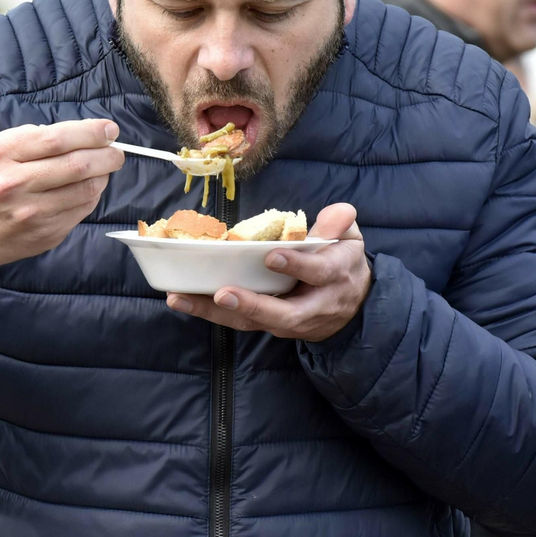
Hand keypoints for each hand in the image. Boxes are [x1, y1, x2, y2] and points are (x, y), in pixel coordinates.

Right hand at [0, 119, 123, 292]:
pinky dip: (93, 195)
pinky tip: (88, 187)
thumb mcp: (0, 149)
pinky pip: (83, 210)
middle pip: (77, 165)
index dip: (91, 132)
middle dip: (107, 155)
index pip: (58, 138)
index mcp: (4, 155)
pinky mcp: (46, 234)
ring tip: (104, 168)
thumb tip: (87, 132)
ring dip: (103, 176)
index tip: (110, 130)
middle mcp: (16, 184)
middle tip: (116, 152)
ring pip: (87, 190)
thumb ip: (38, 137)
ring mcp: (32, 213)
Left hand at [164, 203, 370, 341]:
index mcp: (335, 277)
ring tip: (182, 298)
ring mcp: (290, 321)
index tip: (273, 256)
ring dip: (216, 313)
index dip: (297, 265)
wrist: (353, 307)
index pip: (318, 273)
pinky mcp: (269, 325)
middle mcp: (313, 306)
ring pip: (254, 322)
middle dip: (253, 305)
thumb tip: (340, 211)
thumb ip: (340, 224)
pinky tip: (182, 298)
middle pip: (284, 314)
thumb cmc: (343, 263)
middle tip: (223, 293)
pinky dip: (210, 313)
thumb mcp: (349, 240)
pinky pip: (239, 321)